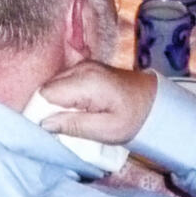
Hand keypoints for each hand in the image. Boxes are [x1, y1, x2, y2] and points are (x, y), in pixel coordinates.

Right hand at [35, 61, 157, 145]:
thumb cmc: (134, 118)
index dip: (40, 112)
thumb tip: (45, 124)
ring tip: (68, 122)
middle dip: (46, 109)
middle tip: (58, 130)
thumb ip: (74, 125)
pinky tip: (75, 111)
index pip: (46, 94)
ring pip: (53, 85)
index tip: (46, 131)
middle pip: (47, 88)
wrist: (155, 101)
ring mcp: (83, 66)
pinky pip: (63, 83)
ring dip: (54, 104)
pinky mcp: (86, 68)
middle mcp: (81, 68)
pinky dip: (63, 97)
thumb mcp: (106, 130)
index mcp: (86, 82)